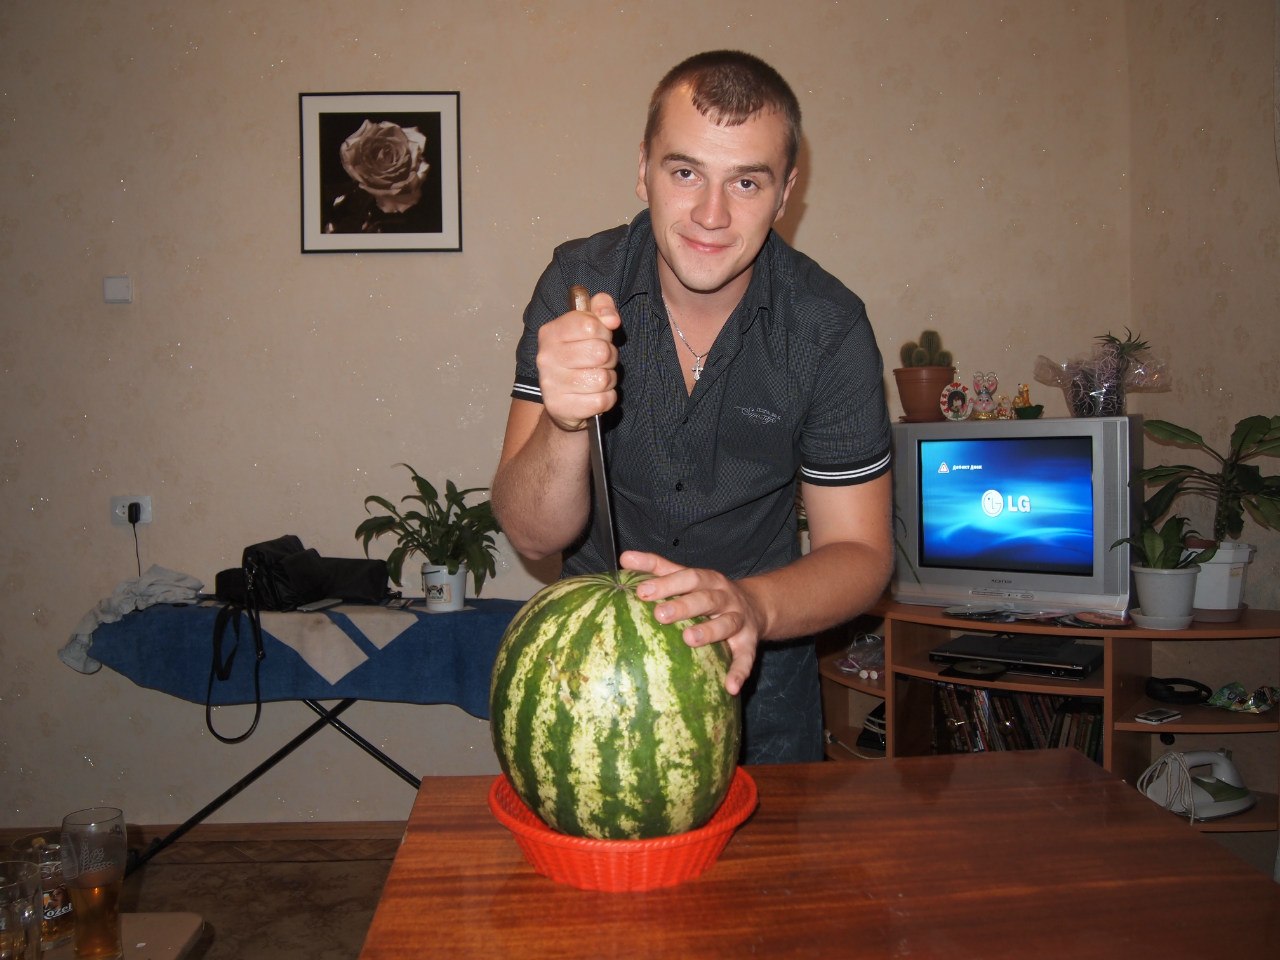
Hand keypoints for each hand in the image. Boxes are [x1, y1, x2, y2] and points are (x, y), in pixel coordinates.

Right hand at [536, 292, 620, 431]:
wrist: (563, 400)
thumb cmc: (581, 357)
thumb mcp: (591, 325)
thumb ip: (602, 308)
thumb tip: (611, 319)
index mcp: (550, 332)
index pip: (590, 324)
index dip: (604, 331)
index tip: (599, 337)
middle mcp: (546, 357)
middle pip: (600, 352)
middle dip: (610, 357)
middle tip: (601, 361)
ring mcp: (550, 384)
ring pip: (602, 378)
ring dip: (608, 379)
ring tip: (597, 378)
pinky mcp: (560, 407)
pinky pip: (601, 401)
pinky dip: (606, 399)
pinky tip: (595, 395)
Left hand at [622, 550, 763, 695]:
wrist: (756, 606)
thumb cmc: (708, 592)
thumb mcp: (687, 577)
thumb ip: (657, 567)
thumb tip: (624, 558)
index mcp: (708, 580)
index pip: (688, 577)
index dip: (667, 584)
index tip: (642, 592)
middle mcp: (725, 597)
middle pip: (706, 599)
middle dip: (684, 606)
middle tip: (660, 615)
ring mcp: (739, 620)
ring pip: (727, 624)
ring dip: (710, 631)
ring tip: (689, 639)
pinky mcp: (748, 643)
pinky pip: (746, 658)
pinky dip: (739, 672)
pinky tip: (730, 687)